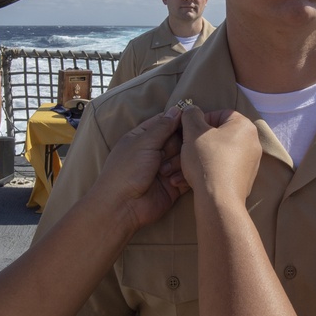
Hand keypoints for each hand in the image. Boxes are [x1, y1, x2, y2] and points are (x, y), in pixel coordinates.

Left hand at [91, 107, 186, 232]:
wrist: (123, 206)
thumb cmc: (127, 170)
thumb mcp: (144, 142)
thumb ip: (163, 126)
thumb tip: (178, 109)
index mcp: (144, 137)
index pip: (165, 122)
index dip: (178, 120)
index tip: (193, 118)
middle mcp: (155, 151)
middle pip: (178, 139)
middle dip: (177, 144)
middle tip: (168, 152)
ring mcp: (166, 168)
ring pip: (184, 156)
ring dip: (177, 162)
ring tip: (164, 172)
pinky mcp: (174, 184)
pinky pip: (187, 174)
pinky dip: (183, 176)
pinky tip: (172, 181)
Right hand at [180, 107, 261, 207]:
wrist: (219, 200)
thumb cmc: (207, 160)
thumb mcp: (193, 132)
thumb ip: (191, 115)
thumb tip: (191, 110)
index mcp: (245, 126)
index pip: (220, 114)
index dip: (200, 121)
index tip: (188, 132)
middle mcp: (252, 143)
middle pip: (218, 136)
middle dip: (196, 144)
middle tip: (182, 150)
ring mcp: (250, 163)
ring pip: (217, 155)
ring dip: (197, 160)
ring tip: (179, 169)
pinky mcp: (244, 180)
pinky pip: (222, 170)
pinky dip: (206, 172)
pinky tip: (189, 180)